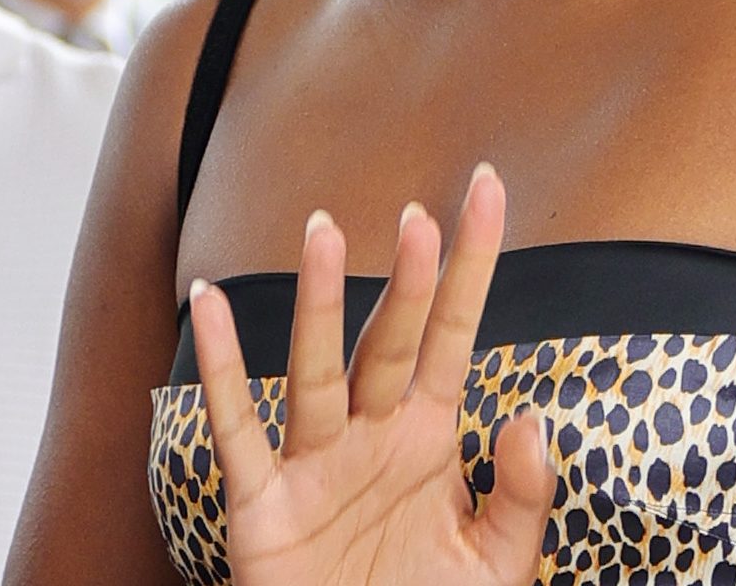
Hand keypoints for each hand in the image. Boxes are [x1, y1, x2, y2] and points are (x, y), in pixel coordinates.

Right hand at [190, 166, 552, 585]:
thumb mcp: (498, 563)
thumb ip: (523, 495)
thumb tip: (526, 418)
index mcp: (429, 438)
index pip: (454, 331)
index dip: (472, 262)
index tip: (487, 187)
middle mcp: (371, 436)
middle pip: (390, 342)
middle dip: (406, 281)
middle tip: (417, 214)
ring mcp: (315, 464)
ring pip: (317, 370)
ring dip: (318, 304)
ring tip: (323, 232)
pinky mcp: (263, 505)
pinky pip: (238, 428)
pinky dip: (222, 369)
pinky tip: (209, 305)